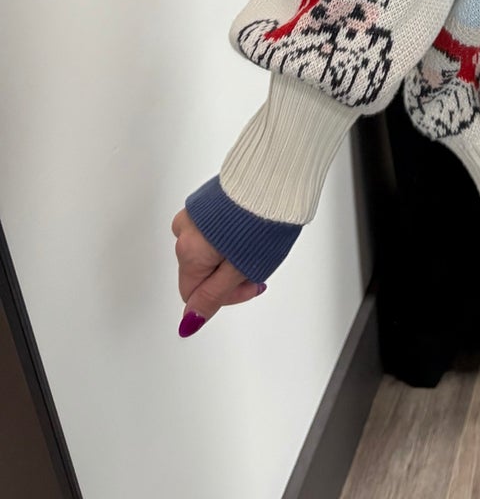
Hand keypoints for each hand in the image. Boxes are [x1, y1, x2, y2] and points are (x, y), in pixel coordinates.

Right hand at [171, 205, 265, 334]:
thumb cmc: (261, 222)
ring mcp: (196, 212)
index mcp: (188, 251)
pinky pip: (214, 229)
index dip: (224, 296)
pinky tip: (252, 227)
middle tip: (259, 262)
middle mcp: (184, 230)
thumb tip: (189, 322)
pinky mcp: (209, 200)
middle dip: (230, 274)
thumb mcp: (240, 270)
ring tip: (259, 243)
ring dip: (232, 253)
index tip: (250, 284)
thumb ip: (212, 297)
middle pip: (201, 270)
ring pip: (209, 249)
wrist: (276, 175)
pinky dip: (232, 234)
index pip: (193, 294)